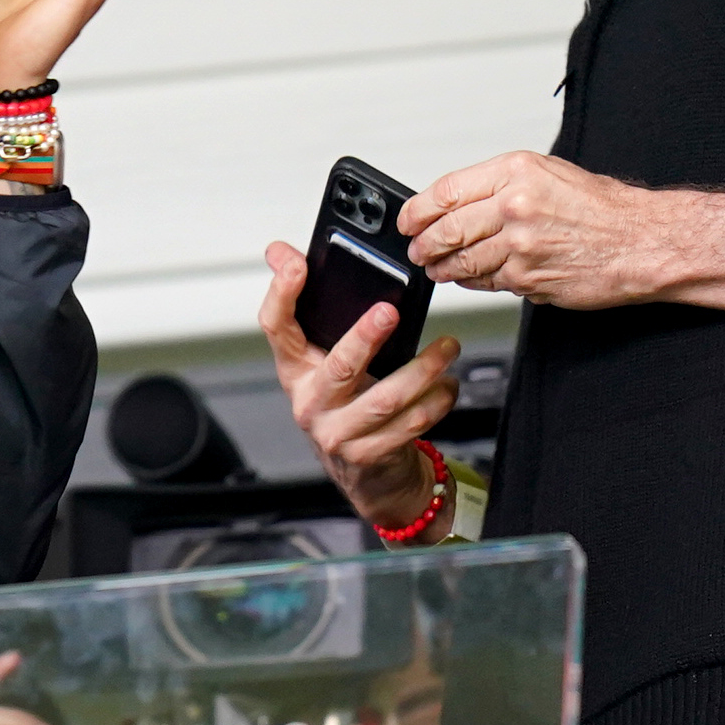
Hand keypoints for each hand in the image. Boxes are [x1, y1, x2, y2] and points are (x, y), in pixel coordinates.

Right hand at [258, 241, 460, 538]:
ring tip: (448, 348)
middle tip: (389, 312)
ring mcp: (336, 433)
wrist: (363, 473)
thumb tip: (280, 251)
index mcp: (296, 368)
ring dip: (422, 371)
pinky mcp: (368, 456)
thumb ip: (308, 305)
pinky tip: (447, 386)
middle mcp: (310, 402)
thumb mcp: (323, 355)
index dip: (282, 293)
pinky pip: (408, 426)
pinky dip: (435, 403)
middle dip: (365, 338)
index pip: (276, 325)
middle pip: (337, 366)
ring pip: (384, 399)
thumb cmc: (346, 402)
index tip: (297, 264)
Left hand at [401, 150, 660, 307]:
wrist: (642, 241)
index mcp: (515, 171)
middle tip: (416, 249)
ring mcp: (520, 244)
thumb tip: (455, 202)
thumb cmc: (601, 208)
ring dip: (441, 268)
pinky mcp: (528, 278)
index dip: (417, 209)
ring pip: (461, 261)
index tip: (408, 219)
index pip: (446, 190)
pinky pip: (486, 282)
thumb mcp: (547, 173)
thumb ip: (499, 184)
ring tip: (435, 267)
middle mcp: (514, 205)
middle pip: (446, 228)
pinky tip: (468, 278)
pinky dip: (471, 282)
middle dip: (423, 244)